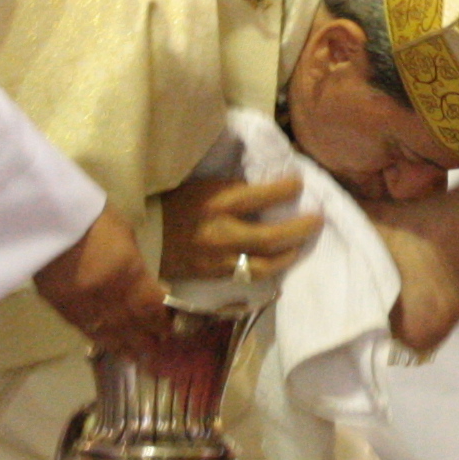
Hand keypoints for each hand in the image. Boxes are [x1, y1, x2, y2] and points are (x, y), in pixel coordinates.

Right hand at [32, 209, 166, 352]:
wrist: (43, 219)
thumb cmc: (90, 218)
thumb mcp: (124, 234)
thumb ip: (135, 265)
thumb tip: (148, 286)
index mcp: (128, 273)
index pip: (150, 307)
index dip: (160, 322)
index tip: (168, 332)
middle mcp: (108, 295)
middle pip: (131, 324)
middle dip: (146, 340)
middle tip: (157, 354)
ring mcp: (83, 305)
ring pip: (108, 332)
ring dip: (124, 347)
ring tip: (136, 359)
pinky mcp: (61, 308)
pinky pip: (85, 329)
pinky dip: (100, 339)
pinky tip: (108, 346)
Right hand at [163, 170, 324, 282]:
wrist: (141, 237)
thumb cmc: (171, 203)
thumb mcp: (202, 186)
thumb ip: (233, 189)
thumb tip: (268, 185)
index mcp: (216, 202)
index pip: (262, 195)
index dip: (286, 189)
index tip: (299, 183)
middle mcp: (221, 233)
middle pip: (271, 237)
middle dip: (300, 228)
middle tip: (317, 219)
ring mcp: (218, 259)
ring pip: (264, 265)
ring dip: (288, 255)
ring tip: (301, 245)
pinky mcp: (214, 276)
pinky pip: (248, 276)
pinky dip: (267, 269)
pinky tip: (277, 261)